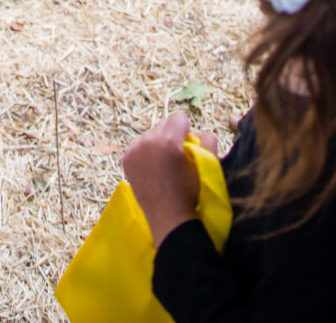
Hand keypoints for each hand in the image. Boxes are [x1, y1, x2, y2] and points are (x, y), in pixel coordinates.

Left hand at [123, 110, 217, 248]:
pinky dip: (146, 152)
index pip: (179, 117)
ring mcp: (134, 149)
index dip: (187, 131)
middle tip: (177, 157)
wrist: (169, 219)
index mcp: (168, 140)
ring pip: (151, 134)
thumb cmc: (191, 192)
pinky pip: (139, 145)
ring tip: (165, 164)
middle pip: (164, 124)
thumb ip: (208, 141)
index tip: (188, 147)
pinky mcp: (127, 159)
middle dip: (172, 135)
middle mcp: (148, 140)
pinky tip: (153, 168)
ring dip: (159, 143)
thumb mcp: (207, 165)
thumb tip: (200, 131)